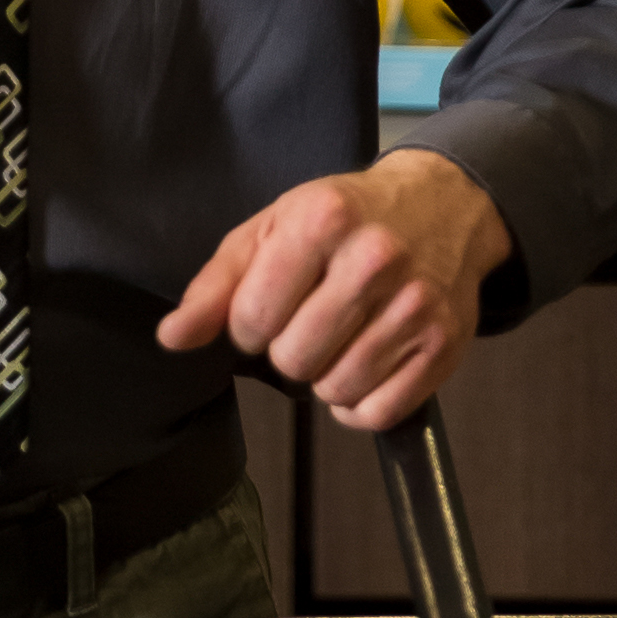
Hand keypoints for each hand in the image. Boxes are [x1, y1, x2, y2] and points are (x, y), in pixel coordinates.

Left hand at [157, 150, 512, 432]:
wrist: (443, 204)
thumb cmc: (344, 217)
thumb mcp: (272, 227)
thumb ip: (217, 284)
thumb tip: (171, 339)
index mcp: (321, 221)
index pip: (252, 317)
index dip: (247, 326)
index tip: (266, 310)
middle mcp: (374, 260)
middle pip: (293, 360)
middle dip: (287, 351)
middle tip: (306, 322)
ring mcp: (416, 304)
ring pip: (335, 391)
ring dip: (324, 378)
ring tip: (338, 339)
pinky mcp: (445, 344)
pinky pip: (379, 413)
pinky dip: (361, 403)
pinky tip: (364, 363)